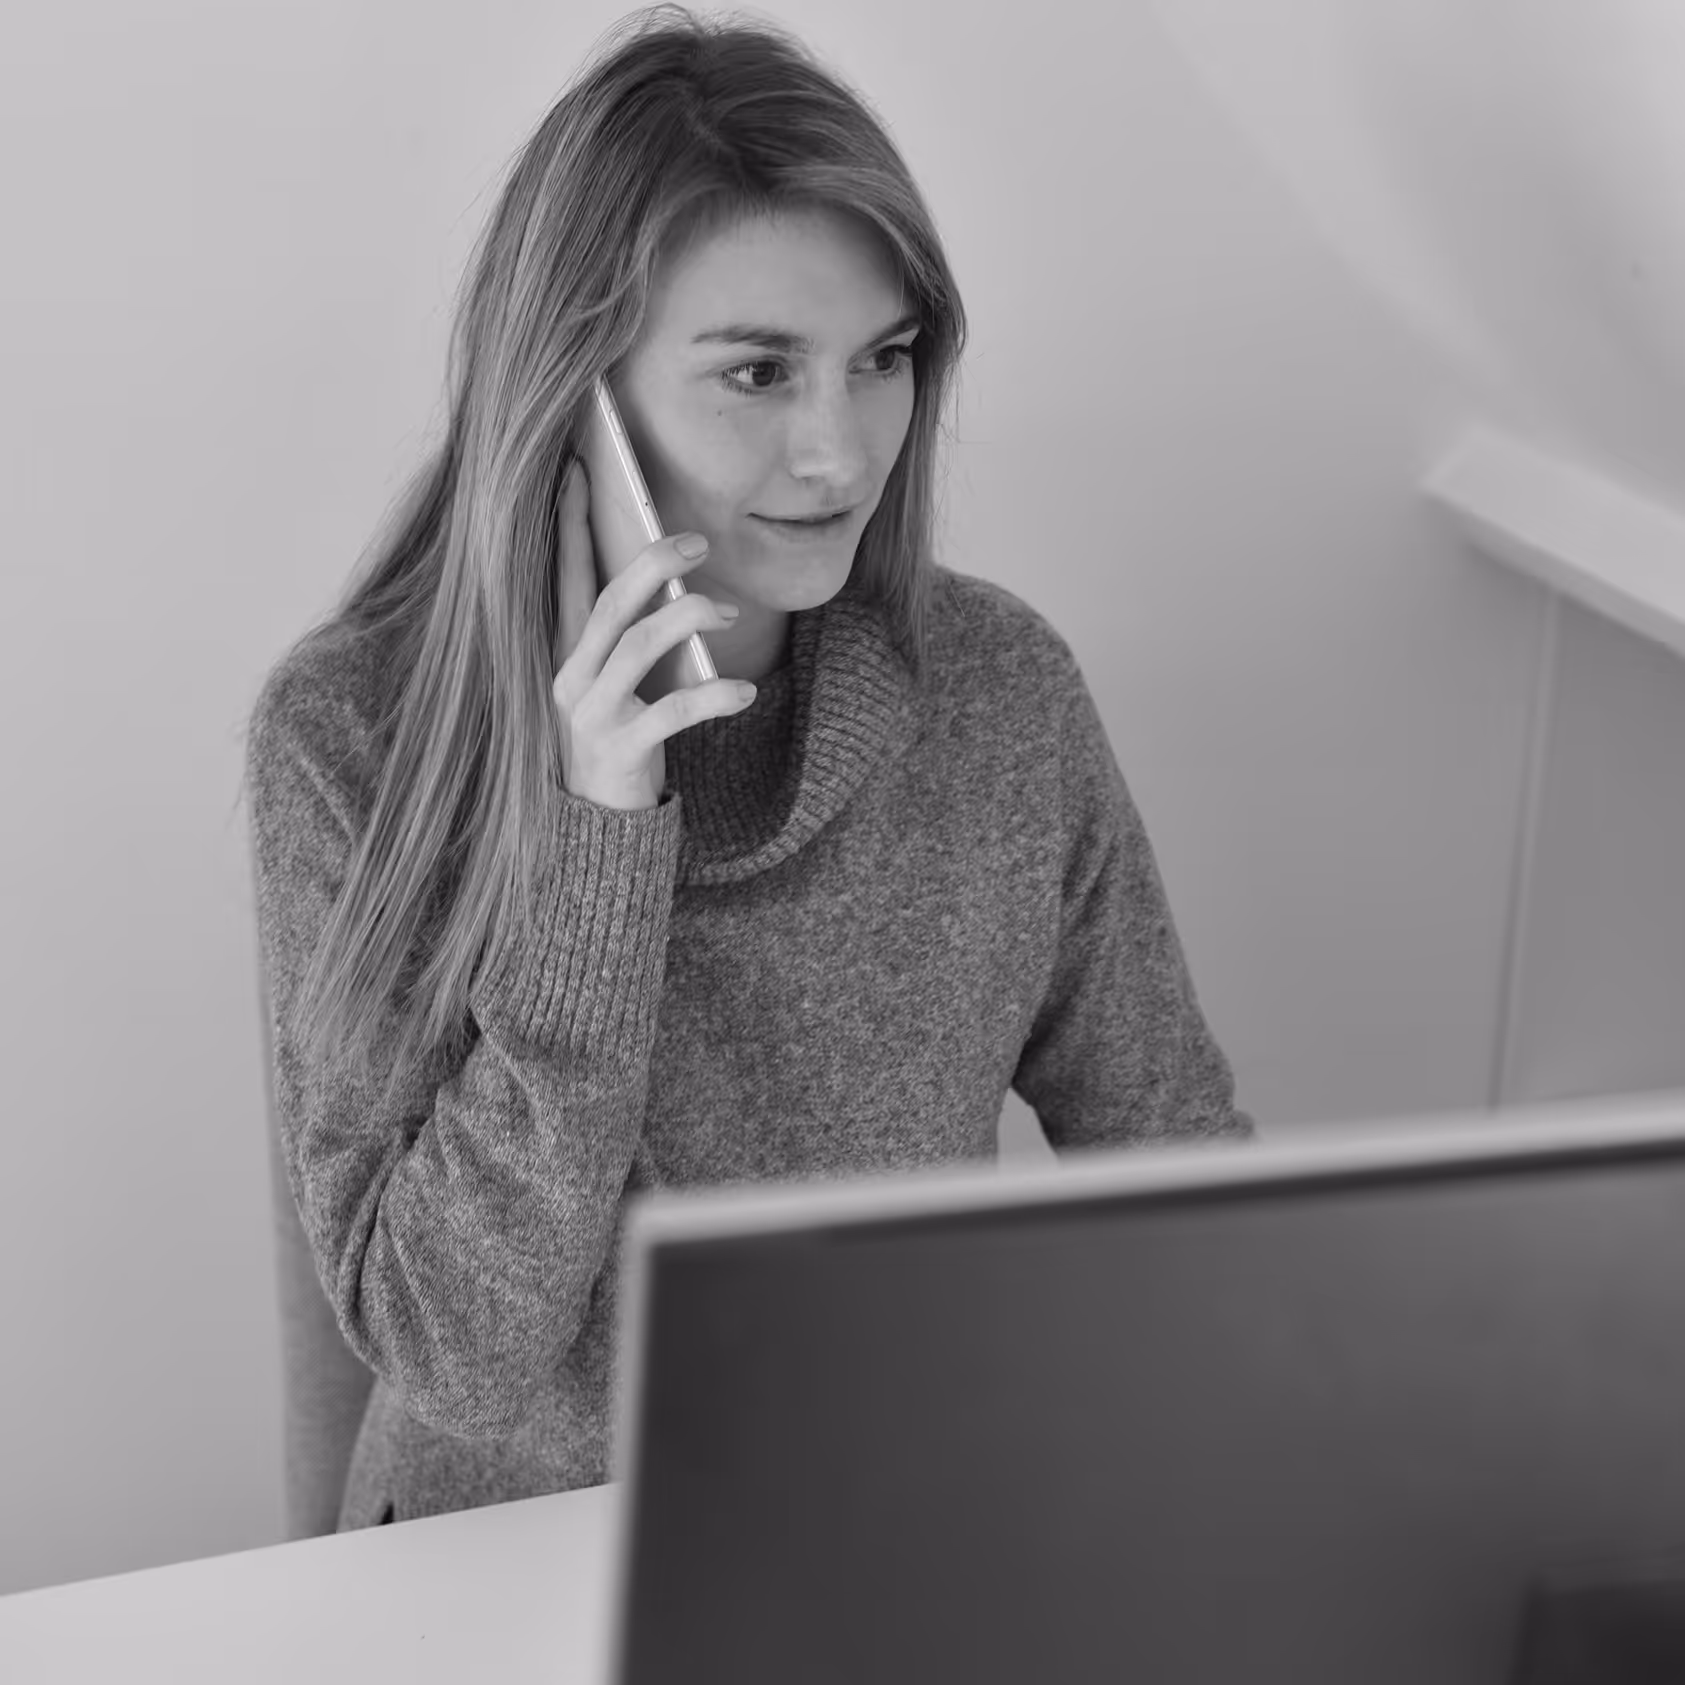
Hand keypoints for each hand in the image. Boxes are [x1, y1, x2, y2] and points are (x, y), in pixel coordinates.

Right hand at [551, 458, 753, 811]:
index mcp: (560, 653)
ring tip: (730, 613)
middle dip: (652, 562)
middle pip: (607, 601)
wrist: (593, 832)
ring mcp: (590, 714)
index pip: (562, 575)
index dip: (570, 522)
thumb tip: (671, 581)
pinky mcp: (621, 750)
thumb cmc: (612, 742)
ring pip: (636, 646)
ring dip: (687, 618)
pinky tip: (745, 693)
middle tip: (698, 541)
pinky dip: (711, 698)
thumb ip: (626, 637)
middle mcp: (568, 677)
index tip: (581, 470)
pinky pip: (671, 713)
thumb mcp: (611, 685)